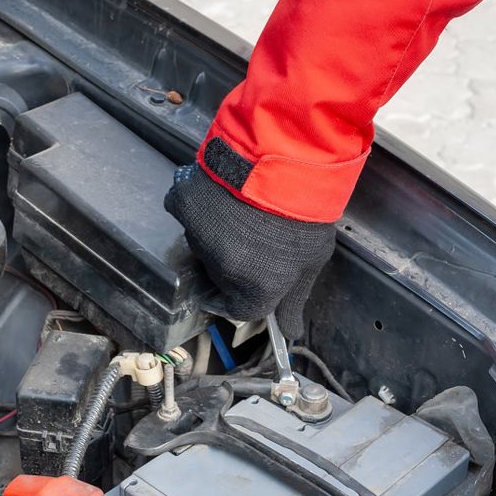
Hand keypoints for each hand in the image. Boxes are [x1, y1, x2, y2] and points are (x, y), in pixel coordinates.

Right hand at [164, 164, 334, 337]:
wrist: (287, 162)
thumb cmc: (305, 215)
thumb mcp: (311, 261)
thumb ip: (294, 300)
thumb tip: (289, 333)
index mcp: (254, 289)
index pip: (239, 309)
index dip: (248, 297)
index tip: (252, 284)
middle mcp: (221, 268)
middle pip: (220, 277)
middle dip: (235, 265)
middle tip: (256, 239)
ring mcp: (198, 236)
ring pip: (203, 246)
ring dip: (218, 236)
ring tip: (243, 212)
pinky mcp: (183, 205)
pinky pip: (187, 214)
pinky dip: (199, 208)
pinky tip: (223, 195)